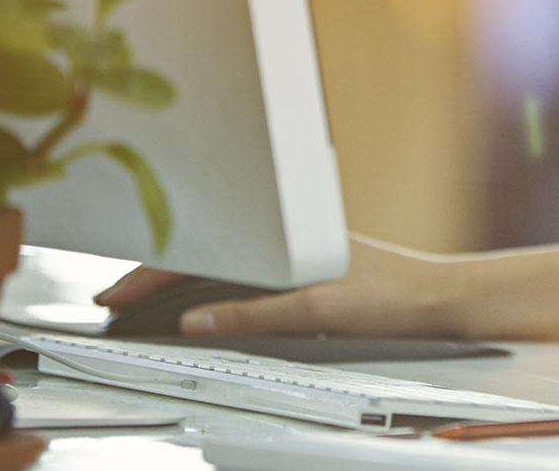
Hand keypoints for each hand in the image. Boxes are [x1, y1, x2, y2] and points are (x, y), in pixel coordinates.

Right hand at [94, 235, 467, 337]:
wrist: (444, 302)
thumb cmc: (396, 298)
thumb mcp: (318, 311)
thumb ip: (255, 316)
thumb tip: (193, 322)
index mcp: (285, 236)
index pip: (201, 250)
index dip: (150, 273)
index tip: (113, 296)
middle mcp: (289, 238)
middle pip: (204, 250)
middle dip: (154, 272)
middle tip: (113, 303)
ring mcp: (298, 253)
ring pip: (221, 260)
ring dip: (179, 278)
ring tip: (141, 302)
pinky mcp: (310, 270)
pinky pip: (244, 272)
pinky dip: (210, 285)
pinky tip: (198, 302)